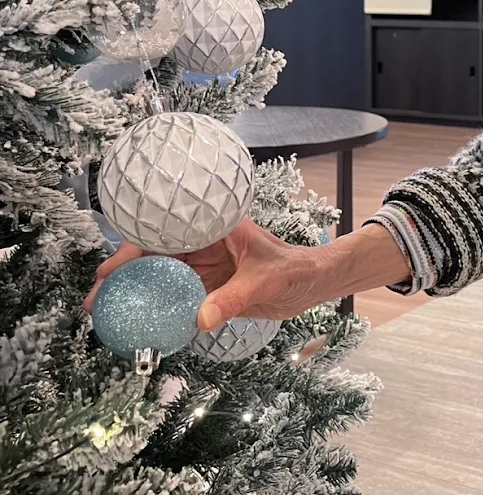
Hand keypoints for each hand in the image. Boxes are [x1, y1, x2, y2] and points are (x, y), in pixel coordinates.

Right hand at [84, 218, 322, 330]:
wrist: (315, 284)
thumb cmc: (296, 269)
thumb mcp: (265, 281)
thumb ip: (233, 299)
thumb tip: (200, 318)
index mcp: (215, 229)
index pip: (165, 233)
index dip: (133, 249)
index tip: (110, 270)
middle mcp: (204, 246)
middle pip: (154, 257)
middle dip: (123, 275)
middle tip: (96, 300)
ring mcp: (205, 269)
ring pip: (161, 279)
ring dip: (136, 295)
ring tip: (108, 314)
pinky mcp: (210, 291)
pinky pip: (178, 299)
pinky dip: (159, 310)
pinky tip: (140, 324)